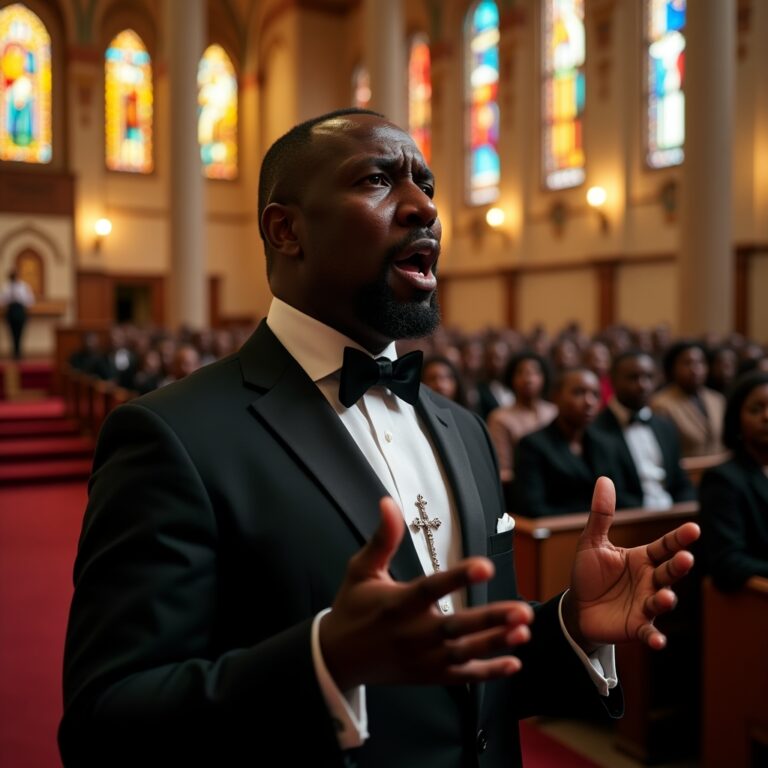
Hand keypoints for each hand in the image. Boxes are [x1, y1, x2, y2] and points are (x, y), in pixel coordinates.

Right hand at [319, 496, 533, 690]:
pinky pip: (462, 677)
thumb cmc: (352, 606)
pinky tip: (514, 664)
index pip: (431, 588)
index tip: (485, 566)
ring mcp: (422, 658)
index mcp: (396, 603)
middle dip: (490, 619)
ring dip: (495, 643)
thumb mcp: (361, 569)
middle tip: (522, 609)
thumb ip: (382, 538)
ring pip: (464, 653)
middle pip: (456, 627)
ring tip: (524, 630)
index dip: (458, 577)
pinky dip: (488, 673)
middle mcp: (412, 633)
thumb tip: (388, 501)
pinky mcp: (428, 675)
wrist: (337, 657)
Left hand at [563, 477, 700, 651]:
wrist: (578, 607)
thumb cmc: (589, 573)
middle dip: (678, 566)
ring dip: (666, 600)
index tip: (693, 528)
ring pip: (662, 601)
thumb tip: (604, 479)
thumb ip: (601, 515)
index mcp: (643, 558)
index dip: (679, 538)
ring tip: (665, 597)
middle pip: (669, 572)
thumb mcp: (592, 542)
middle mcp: (650, 581)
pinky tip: (658, 641)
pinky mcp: (637, 626)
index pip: (665, 546)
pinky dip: (655, 637)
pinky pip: (649, 632)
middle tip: (685, 558)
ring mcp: (646, 605)